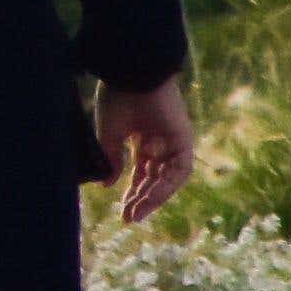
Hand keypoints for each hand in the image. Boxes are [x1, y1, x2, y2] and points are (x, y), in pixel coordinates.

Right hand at [101, 79, 197, 222]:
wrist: (131, 73)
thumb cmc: (117, 96)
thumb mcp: (109, 134)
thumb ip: (111, 160)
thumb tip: (107, 184)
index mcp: (142, 137)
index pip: (141, 172)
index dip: (131, 192)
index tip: (121, 211)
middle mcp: (160, 141)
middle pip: (154, 178)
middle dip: (141, 199)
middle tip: (128, 217)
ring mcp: (173, 140)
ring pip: (167, 178)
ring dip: (153, 197)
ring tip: (136, 213)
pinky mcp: (183, 139)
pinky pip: (179, 171)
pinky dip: (165, 186)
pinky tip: (148, 198)